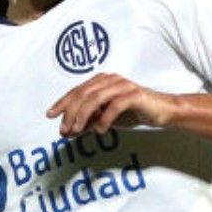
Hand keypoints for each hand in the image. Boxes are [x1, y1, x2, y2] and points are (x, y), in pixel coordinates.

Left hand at [46, 74, 177, 137]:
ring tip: (77, 131)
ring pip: (96, 98)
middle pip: (83, 94)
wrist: (162, 111)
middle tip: (64, 130)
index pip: (77, 90)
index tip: (50, 115)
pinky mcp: (135, 94)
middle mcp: (110, 79)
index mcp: (102, 81)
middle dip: (70, 112)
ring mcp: (123, 85)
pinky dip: (105, 119)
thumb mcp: (105, 118)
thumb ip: (88, 121)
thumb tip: (68, 131)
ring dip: (83, 116)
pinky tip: (100, 131)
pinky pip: (115, 105)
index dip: (62, 102)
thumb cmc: (133, 112)